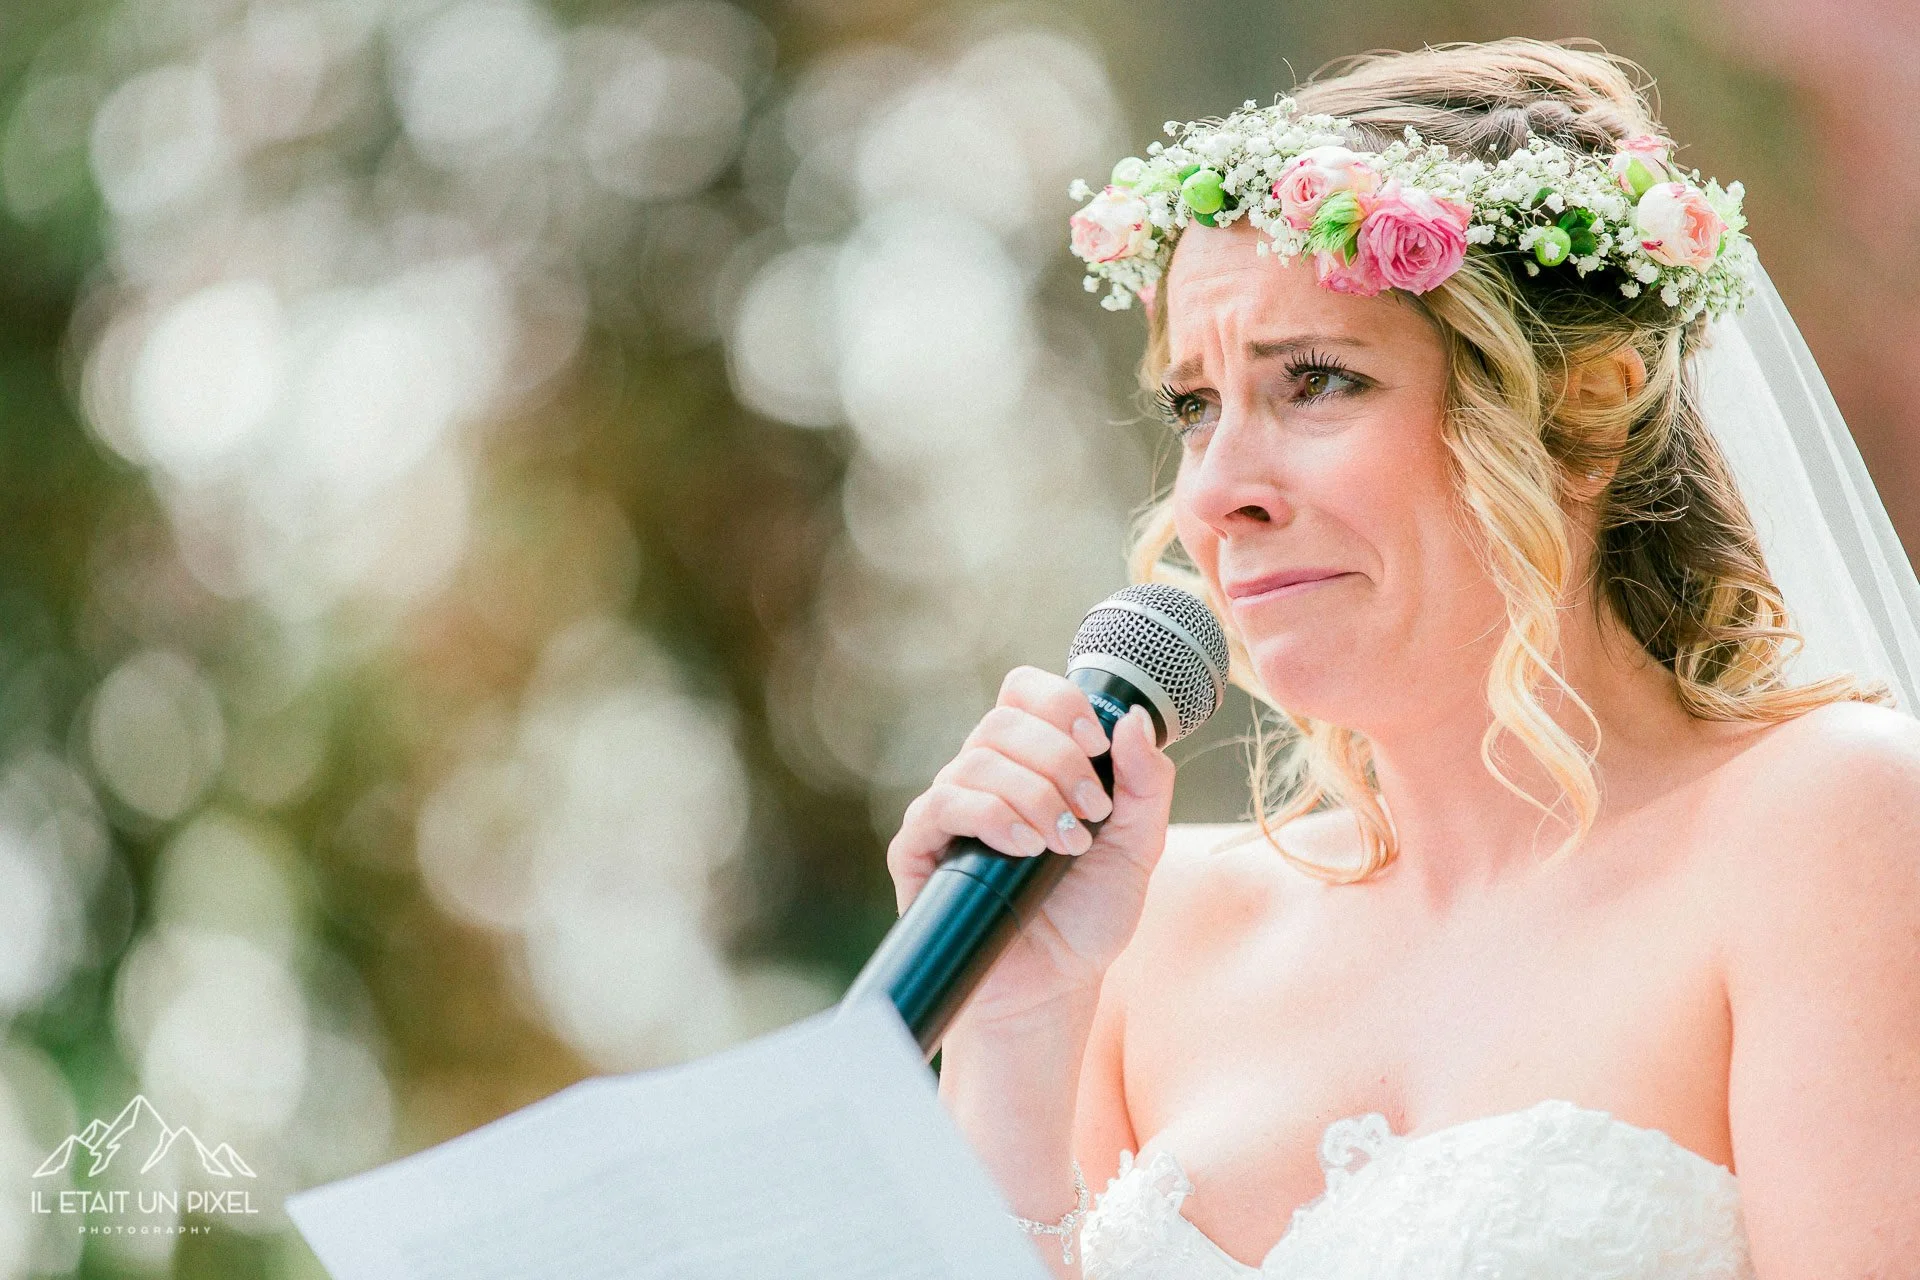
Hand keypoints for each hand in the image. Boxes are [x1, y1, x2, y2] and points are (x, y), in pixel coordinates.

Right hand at [885, 666, 1178, 1026]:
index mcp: (1031, 761)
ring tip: (1063, 845)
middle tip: (1092, 814)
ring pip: (976, 761)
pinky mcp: (919, 848)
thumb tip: (1131, 718)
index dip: (1060, 702)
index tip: (1097, 745)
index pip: (1026, 692)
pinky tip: (1023, 847)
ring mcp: (950, 810)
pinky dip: (990, 816)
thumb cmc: (1087, 915)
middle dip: (1059, 760)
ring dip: (1033, 796)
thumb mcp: (1139, 846)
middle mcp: (985, 776)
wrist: (1053, 987)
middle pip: (1003, 720)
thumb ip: (1146, 783)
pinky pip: (941, 804)